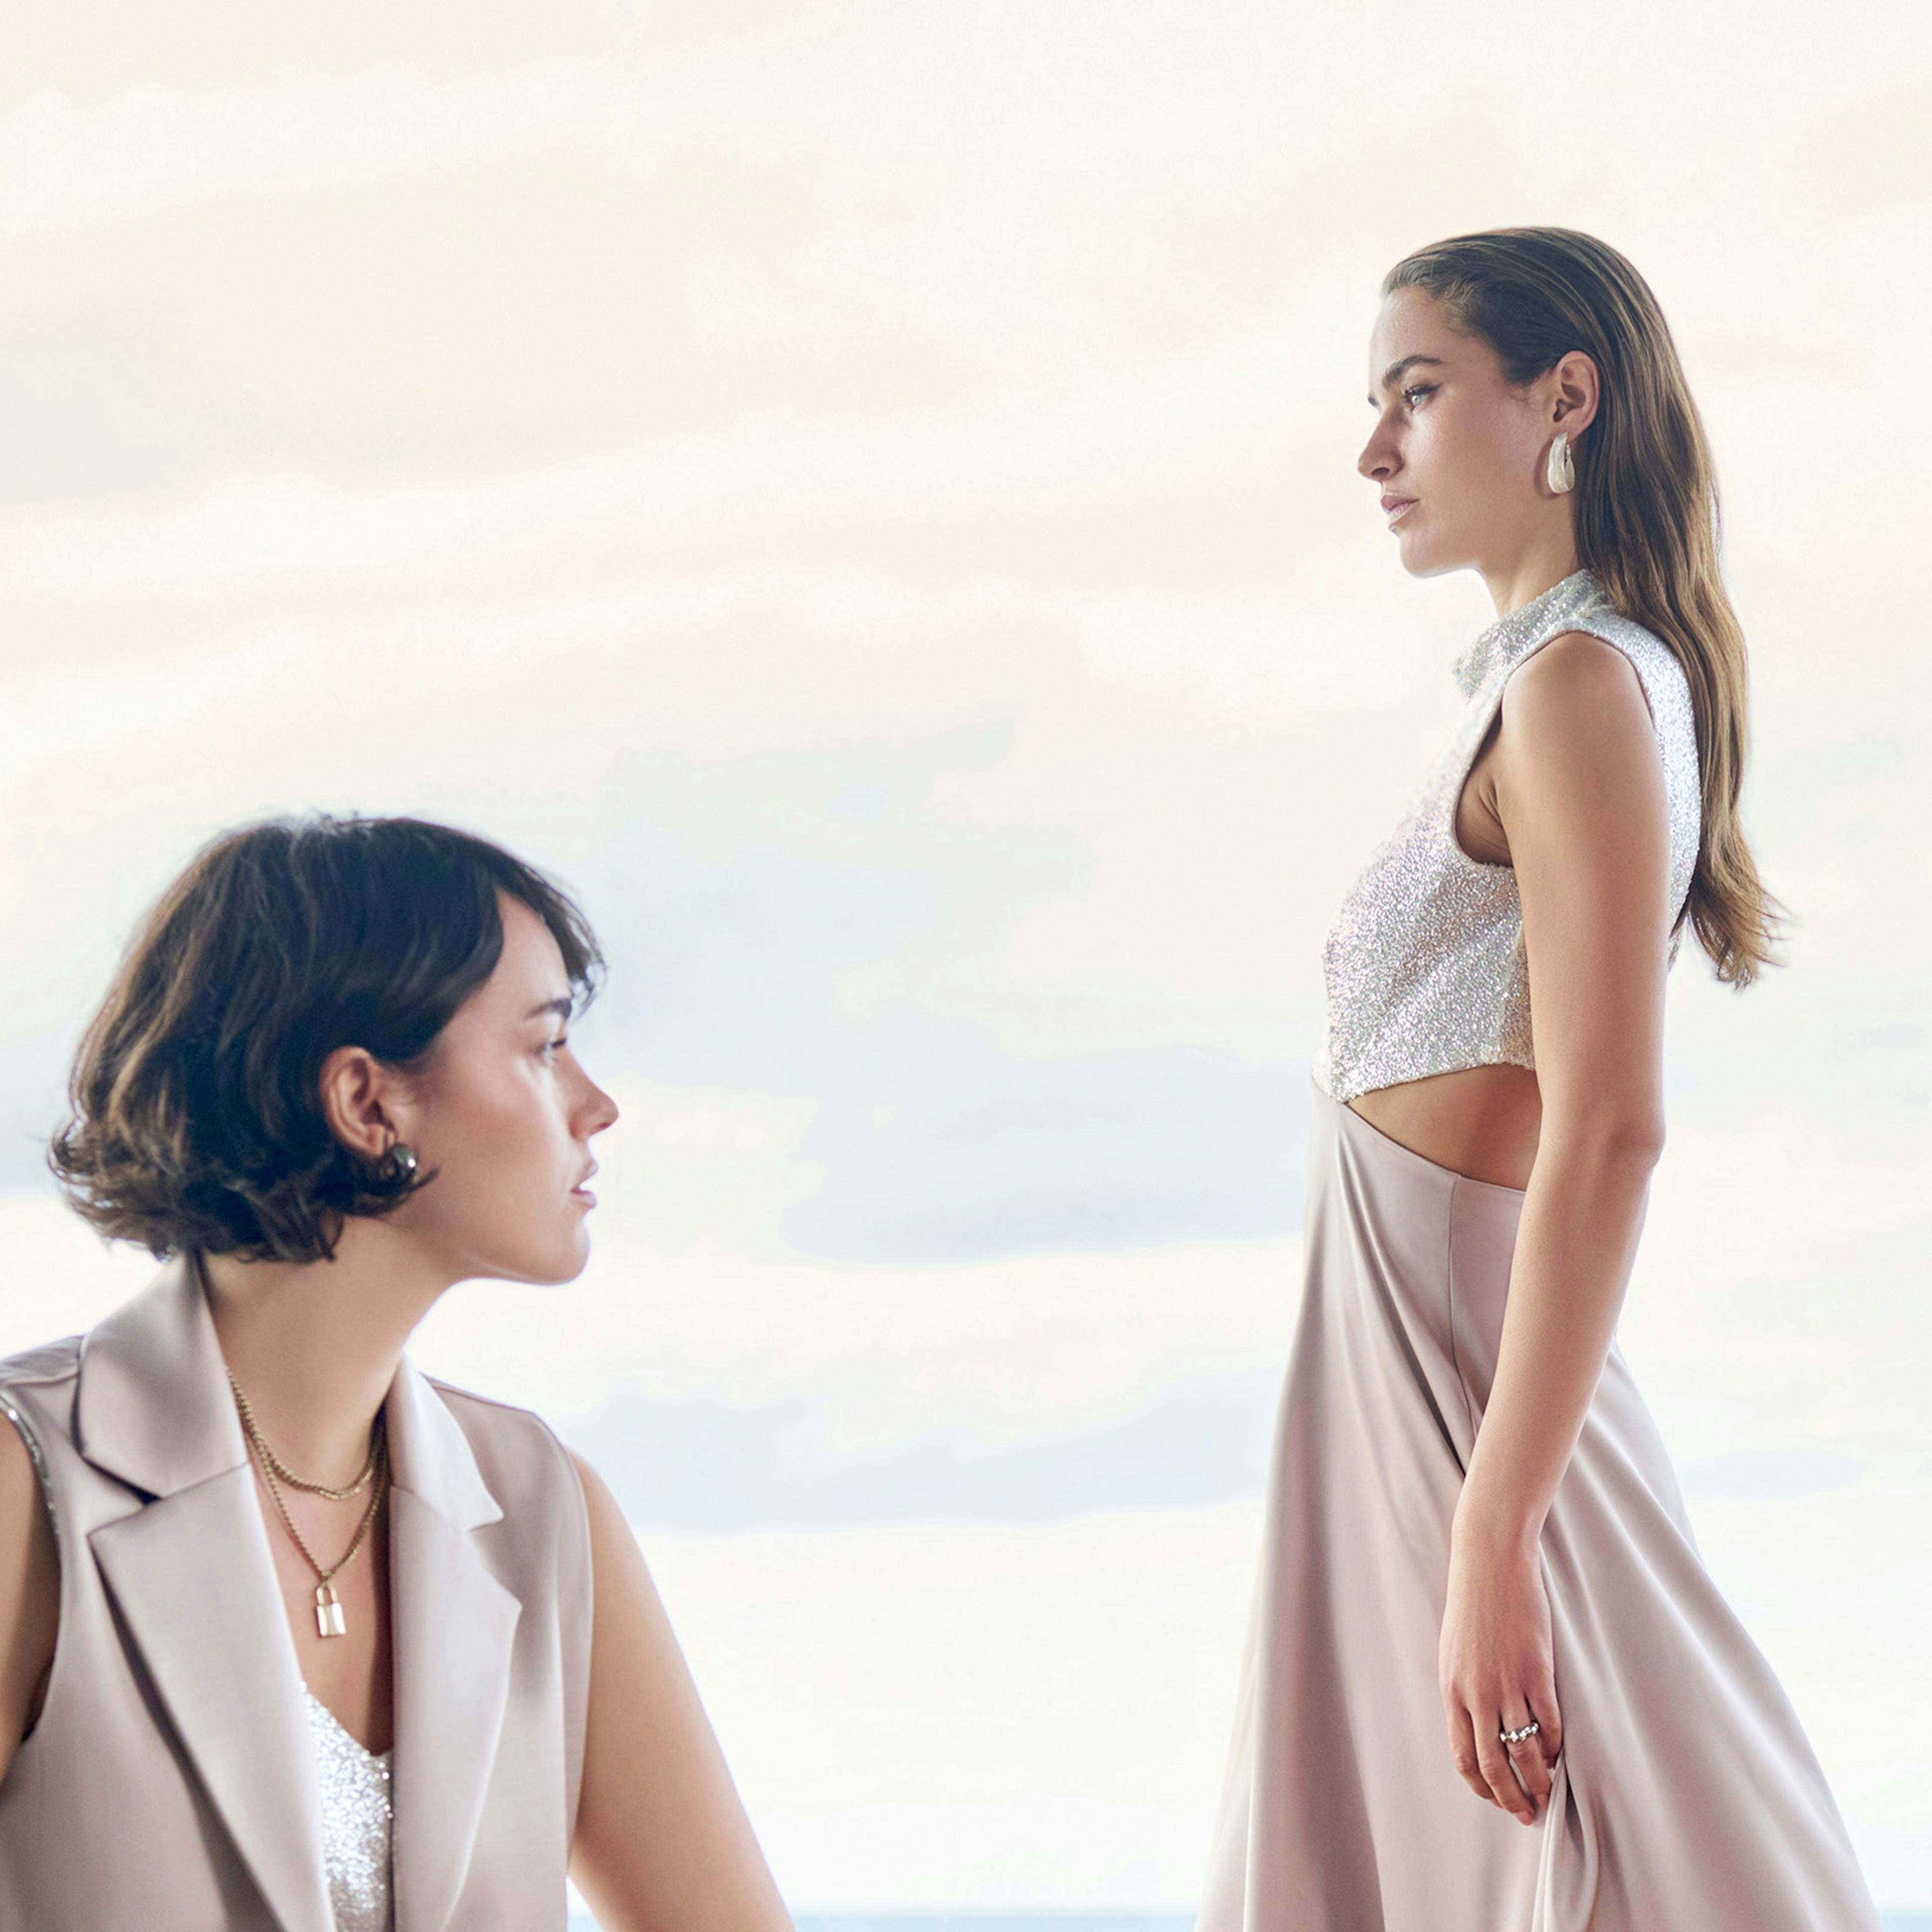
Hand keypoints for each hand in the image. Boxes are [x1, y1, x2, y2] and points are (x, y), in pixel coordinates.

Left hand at [1439, 1519, 1563, 1825]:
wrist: (1489, 1563)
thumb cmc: (1471, 1605)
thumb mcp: (1454, 1653)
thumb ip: (1464, 1691)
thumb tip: (1478, 1727)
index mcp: (1452, 1690)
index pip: (1463, 1756)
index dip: (1482, 1785)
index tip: (1497, 1798)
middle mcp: (1477, 1694)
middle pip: (1493, 1765)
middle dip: (1512, 1797)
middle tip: (1527, 1813)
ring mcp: (1508, 1684)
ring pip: (1525, 1751)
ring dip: (1539, 1781)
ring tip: (1548, 1795)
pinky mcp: (1537, 1671)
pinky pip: (1550, 1723)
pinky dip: (1556, 1747)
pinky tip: (1559, 1755)